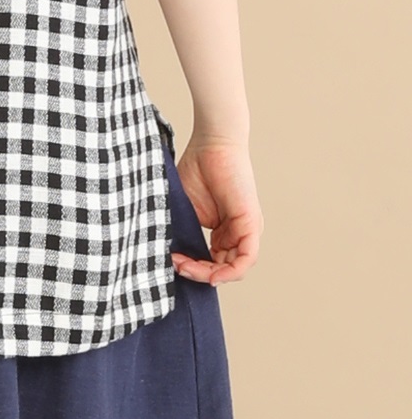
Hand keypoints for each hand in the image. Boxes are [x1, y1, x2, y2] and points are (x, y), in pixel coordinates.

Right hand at [170, 135, 262, 286]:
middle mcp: (237, 233)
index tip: (172, 261)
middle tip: (176, 265)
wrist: (211, 144)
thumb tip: (167, 253)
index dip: (193, 268)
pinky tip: (211, 274)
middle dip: (198, 273)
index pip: (213, 262)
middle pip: (223, 268)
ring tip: (185, 266)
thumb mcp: (186, 207)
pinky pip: (246, 258)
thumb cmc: (197, 168)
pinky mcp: (251, 224)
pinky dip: (229, 271)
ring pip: (234, 268)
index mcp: (223, 231)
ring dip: (209, 274)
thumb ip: (182, 229)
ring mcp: (246, 230)